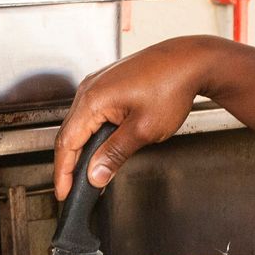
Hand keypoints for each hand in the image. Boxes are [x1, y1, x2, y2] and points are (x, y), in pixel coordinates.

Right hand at [54, 37, 229, 198]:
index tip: (63, 193)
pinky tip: (101, 148)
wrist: (190, 61)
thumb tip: (95, 174)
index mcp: (92, 99)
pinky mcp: (109, 84)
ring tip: (87, 174)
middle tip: (73, 190)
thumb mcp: (143, 130)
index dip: (63, 172)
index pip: (67, 143)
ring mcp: (98, 84)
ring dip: (81, 149)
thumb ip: (115, 154)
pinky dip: (92, 134)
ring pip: (80, 123)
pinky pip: (92, 113)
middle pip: (69, 133)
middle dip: (69, 164)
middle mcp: (90, 88)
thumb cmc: (171, 86)